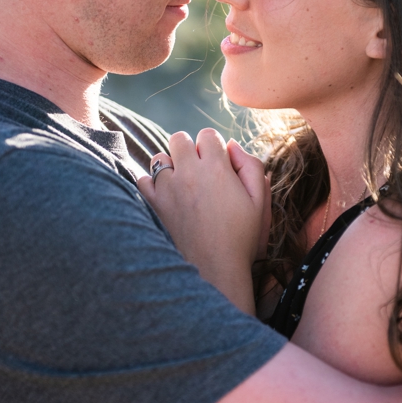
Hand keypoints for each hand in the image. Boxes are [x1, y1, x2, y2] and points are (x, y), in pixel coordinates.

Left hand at [136, 129, 267, 311]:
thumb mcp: (259, 200)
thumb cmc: (242, 235)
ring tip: (182, 183)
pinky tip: (165, 195)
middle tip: (198, 169)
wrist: (215, 268)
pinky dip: (151, 184)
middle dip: (189, 149)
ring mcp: (167, 188)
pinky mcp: (153, 204)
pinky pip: (142, 180)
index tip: (217, 162)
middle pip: (179, 138)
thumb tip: (231, 144)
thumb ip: (251, 166)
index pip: (207, 135)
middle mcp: (189, 173)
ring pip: (159, 158)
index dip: (213, 145)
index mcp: (217, 168)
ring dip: (170, 165)